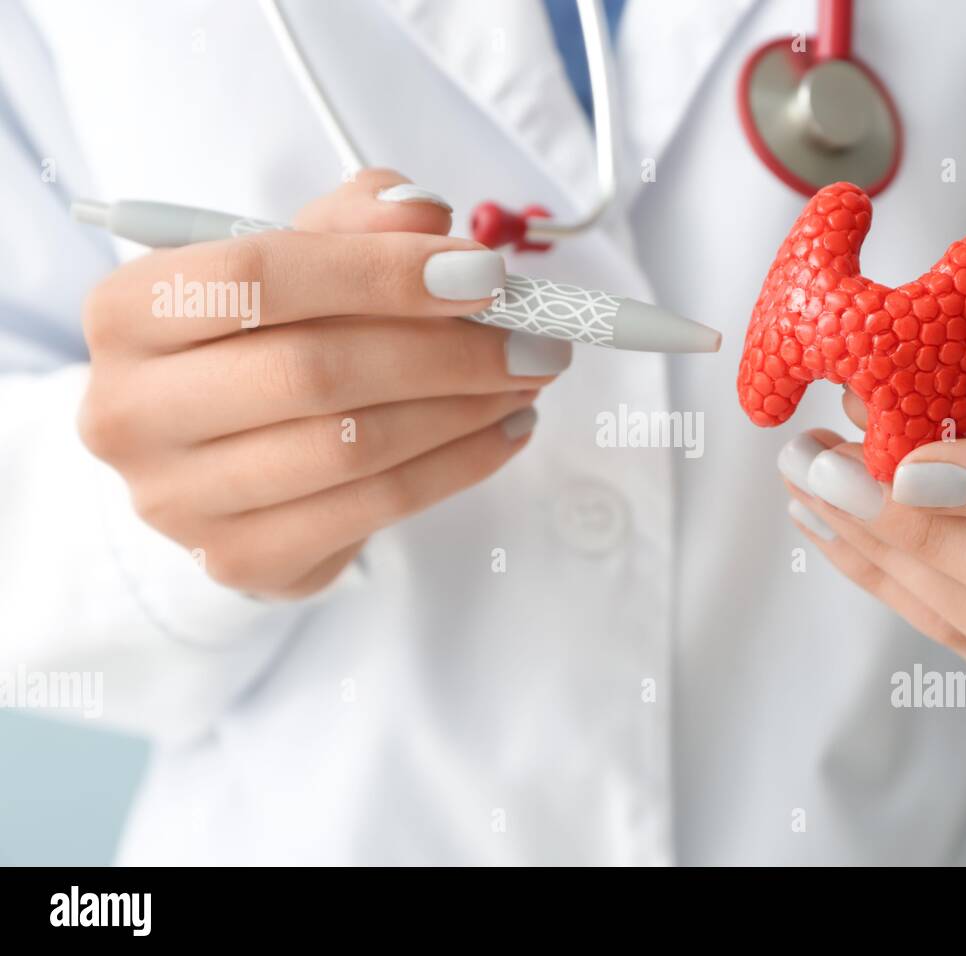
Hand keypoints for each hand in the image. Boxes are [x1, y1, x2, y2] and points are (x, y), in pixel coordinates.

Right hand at [79, 169, 570, 598]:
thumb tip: (423, 215)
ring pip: (351, 447)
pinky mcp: (239, 559)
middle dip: (447, 352)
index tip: (485, 273)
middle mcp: (132, 410)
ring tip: (526, 380)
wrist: (218, 454)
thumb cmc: (263, 339)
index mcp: (128, 310)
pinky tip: (502, 432)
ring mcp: (178, 500)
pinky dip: (459, 466)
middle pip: (312, 371)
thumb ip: (354, 223)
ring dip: (464, 410)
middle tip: (533, 339)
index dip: (382, 273)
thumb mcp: (297, 259)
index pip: (257, 277)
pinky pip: (374, 510)